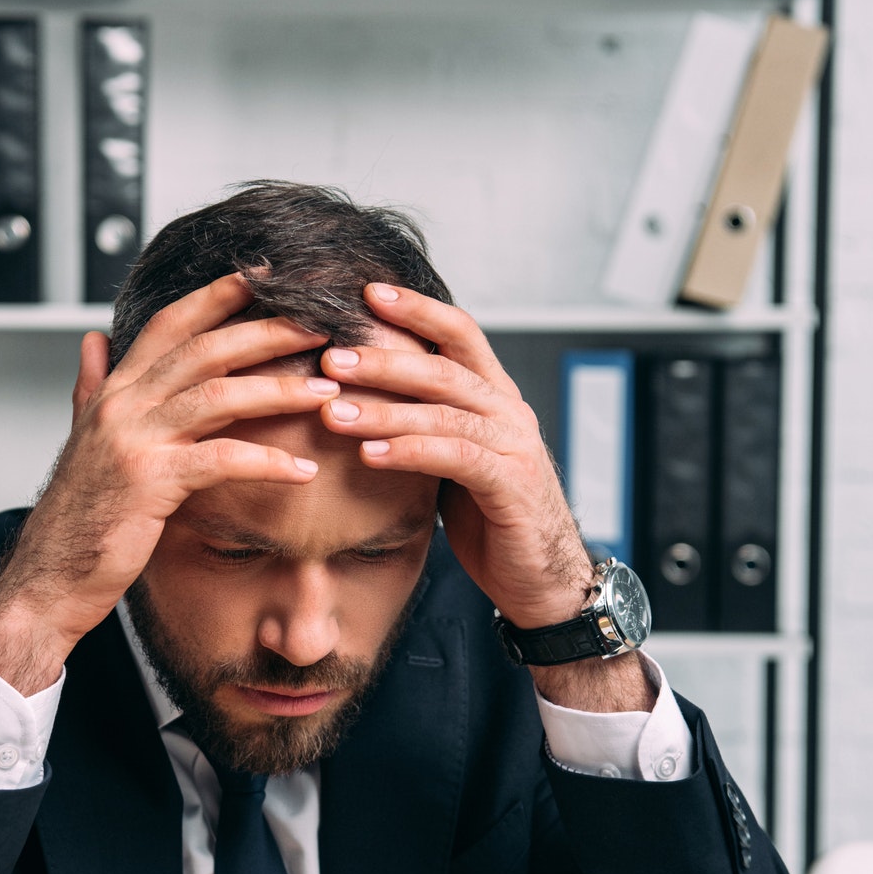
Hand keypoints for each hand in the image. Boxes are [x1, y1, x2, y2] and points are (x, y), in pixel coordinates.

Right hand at [0, 275, 332, 692]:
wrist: (48, 576)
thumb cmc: (79, 515)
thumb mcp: (84, 439)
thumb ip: (91, 386)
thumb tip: (93, 340)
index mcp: (114, 390)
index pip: (170, 324)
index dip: (216, 296)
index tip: (263, 277)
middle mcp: (122, 405)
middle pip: (205, 349)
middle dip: (267, 332)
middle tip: (321, 326)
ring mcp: (134, 440)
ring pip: (219, 395)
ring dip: (280, 389)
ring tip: (328, 392)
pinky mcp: (150, 482)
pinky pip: (221, 460)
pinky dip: (267, 461)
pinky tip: (303, 469)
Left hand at [317, 283, 653, 710]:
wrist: (542, 580)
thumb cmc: (491, 517)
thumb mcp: (454, 460)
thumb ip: (425, 424)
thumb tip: (360, 395)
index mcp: (495, 395)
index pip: (459, 333)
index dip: (416, 309)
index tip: (365, 293)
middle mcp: (509, 410)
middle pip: (443, 367)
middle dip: (383, 359)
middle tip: (330, 358)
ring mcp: (515, 445)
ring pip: (444, 411)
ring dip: (383, 409)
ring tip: (333, 411)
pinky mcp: (512, 484)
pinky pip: (456, 457)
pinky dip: (410, 452)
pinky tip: (369, 455)